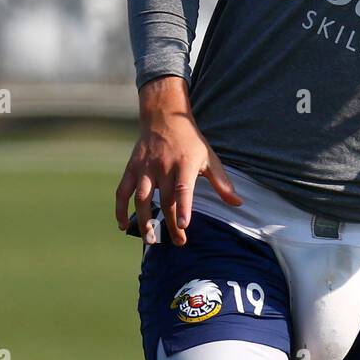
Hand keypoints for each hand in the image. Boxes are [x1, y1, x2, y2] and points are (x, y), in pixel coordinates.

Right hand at [115, 78, 242, 246]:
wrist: (164, 118)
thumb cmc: (190, 141)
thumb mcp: (210, 157)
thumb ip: (222, 182)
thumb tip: (238, 203)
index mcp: (185, 164)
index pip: (183, 188)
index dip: (184, 207)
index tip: (185, 226)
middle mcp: (163, 167)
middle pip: (165, 200)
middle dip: (170, 224)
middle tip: (178, 242)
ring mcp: (145, 168)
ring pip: (141, 198)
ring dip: (144, 220)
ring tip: (150, 240)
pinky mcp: (132, 168)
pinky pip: (122, 191)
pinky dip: (120, 209)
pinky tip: (123, 225)